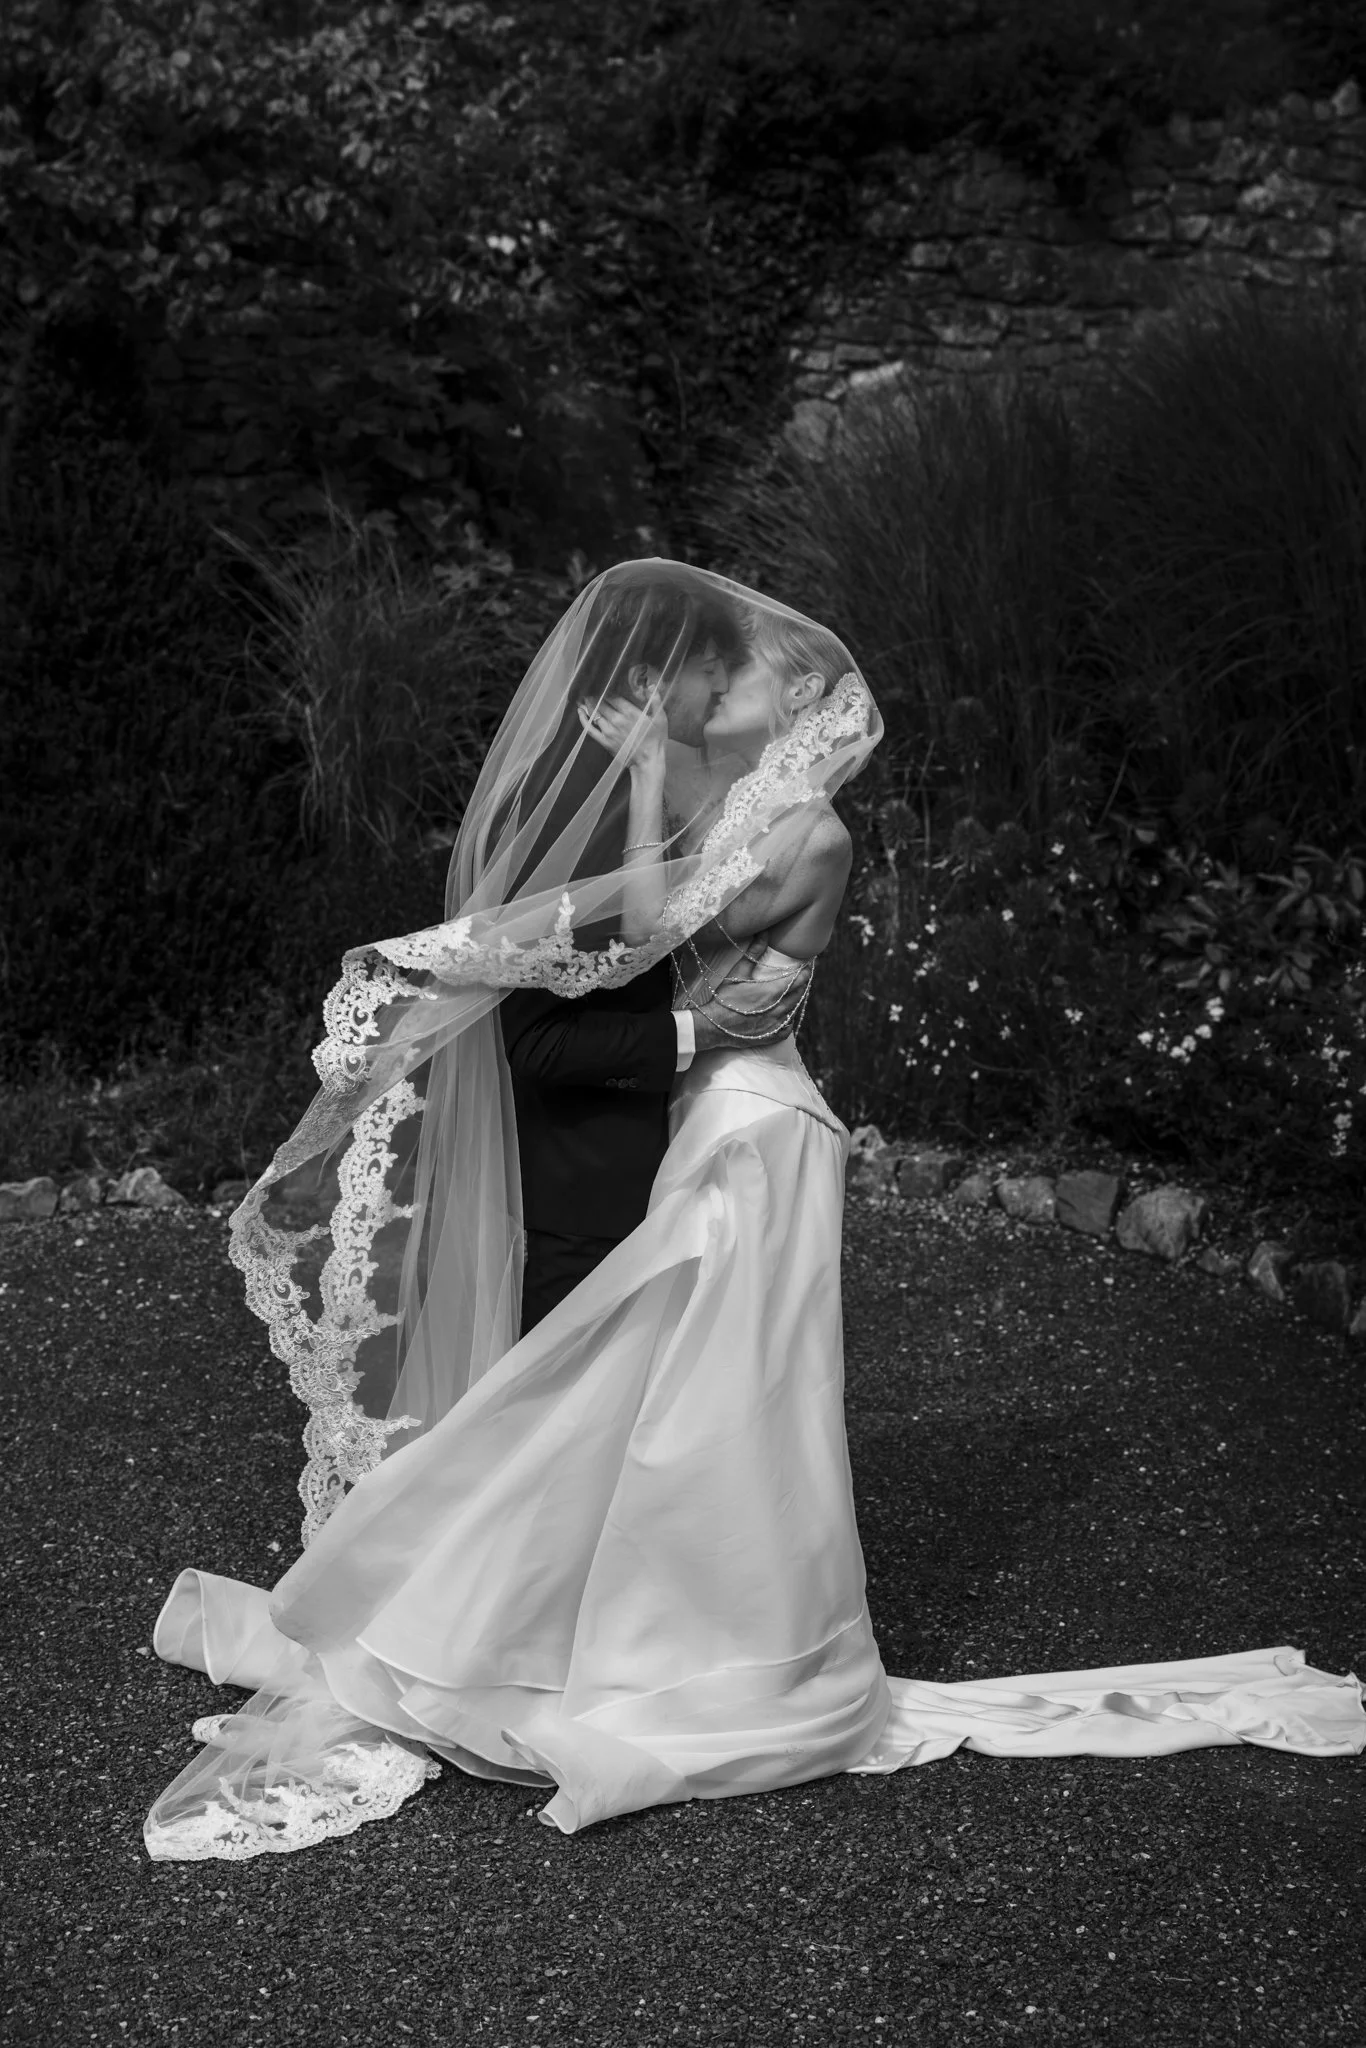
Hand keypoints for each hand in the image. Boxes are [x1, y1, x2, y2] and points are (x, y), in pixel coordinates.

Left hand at [577, 687, 667, 779]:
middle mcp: (617, 720)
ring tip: (584, 697)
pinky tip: (580, 711)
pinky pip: (589, 729)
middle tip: (589, 689)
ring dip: (588, 704)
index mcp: (630, 713)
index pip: (613, 697)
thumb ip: (656, 701)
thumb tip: (651, 686)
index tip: (603, 685)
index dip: (606, 689)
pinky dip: (583, 719)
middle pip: (601, 703)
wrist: (648, 761)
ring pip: (594, 713)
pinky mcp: (604, 741)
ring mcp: (609, 731)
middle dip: (594, 695)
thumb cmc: (656, 740)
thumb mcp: (661, 719)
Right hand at [685, 952, 812, 1051]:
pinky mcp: (770, 1036)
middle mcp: (778, 1009)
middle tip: (802, 976)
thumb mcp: (738, 973)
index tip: (807, 965)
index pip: (799, 980)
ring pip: (794, 1010)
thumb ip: (754, 953)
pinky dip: (788, 1021)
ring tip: (792, 992)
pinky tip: (784, 1015)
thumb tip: (764, 933)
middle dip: (802, 983)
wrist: (713, 1026)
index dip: (806, 971)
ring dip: (795, 1000)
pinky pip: (787, 1029)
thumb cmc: (724, 998)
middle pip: (799, 994)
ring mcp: (775, 1024)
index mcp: (773, 992)